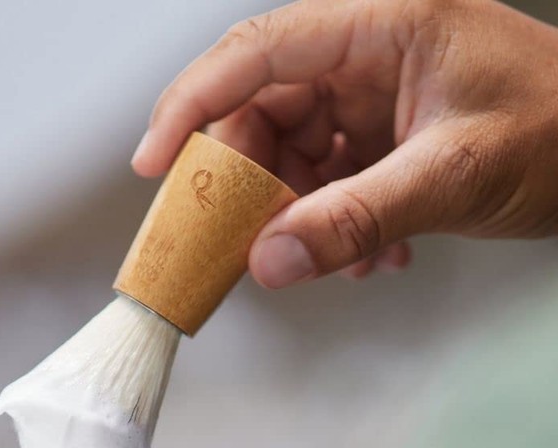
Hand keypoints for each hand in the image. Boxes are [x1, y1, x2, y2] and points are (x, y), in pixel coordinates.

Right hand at [132, 0, 557, 285]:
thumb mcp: (452, 174)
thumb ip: (356, 217)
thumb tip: (269, 262)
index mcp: (380, 26)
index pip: (258, 51)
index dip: (193, 104)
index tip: (153, 164)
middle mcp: (365, 57)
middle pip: (264, 113)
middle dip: (251, 185)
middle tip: (245, 242)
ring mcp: (370, 101)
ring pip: (292, 158)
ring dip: (301, 217)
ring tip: (340, 259)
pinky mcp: (379, 140)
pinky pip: (326, 183)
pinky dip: (334, 225)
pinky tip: (374, 255)